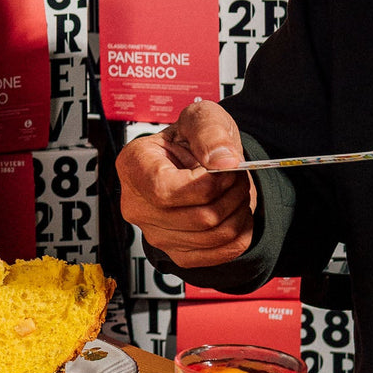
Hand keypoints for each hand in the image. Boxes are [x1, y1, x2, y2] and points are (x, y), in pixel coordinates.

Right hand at [115, 101, 256, 267]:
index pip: (165, 191)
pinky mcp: (174, 252)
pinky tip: (235, 213)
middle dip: (231, 194)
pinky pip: (217, 254)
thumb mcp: (200, 117)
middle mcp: (137, 204)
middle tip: (237, 176)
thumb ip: (210, 131)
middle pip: (198, 217)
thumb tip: (223, 161)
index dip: (205, 184)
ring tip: (236, 191)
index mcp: (134, 166)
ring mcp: (154, 232)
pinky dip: (238, 234)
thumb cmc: (191, 140)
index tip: (221, 168)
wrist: (197, 162)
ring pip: (211, 236)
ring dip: (238, 212)